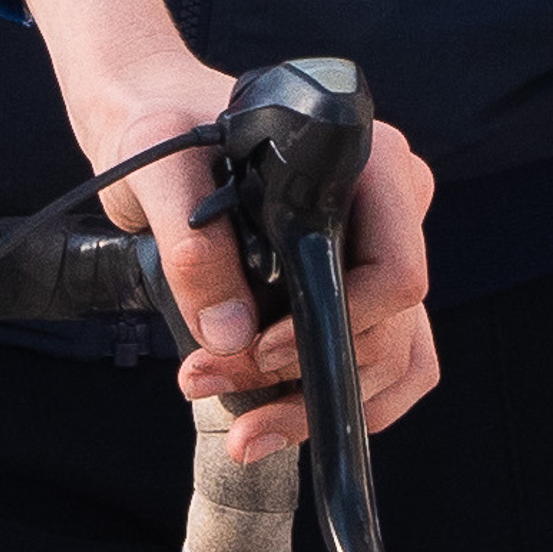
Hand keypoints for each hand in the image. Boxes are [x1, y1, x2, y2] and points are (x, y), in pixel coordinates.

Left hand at [0, 0, 438, 458]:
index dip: (337, 325)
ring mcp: (378, 246)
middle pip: (389, 328)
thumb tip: (231, 334)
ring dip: (317, 406)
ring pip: (391, 359)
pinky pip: (385, 363)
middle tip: (210, 381)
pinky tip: (273, 419)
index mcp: (366, 161)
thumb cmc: (163, 124)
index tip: (257, 346)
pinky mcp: (357, 281)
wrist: (155, 125)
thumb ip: (192, 242)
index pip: (397, 270)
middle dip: (304, 378)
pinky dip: (334, 401)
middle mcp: (390, 204)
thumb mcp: (160, 165)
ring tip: (242, 427)